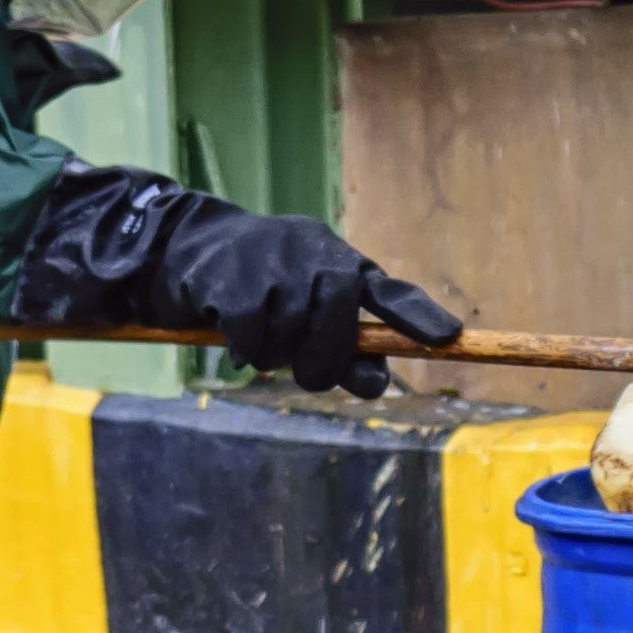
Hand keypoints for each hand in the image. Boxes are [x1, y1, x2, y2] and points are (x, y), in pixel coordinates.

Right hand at [7, 165, 456, 397]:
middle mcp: (315, 256)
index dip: (418, 317)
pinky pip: (254, 339)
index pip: (388, 292)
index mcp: (341, 262)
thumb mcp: (307, 307)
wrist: (184, 247)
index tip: (448, 338)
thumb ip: (345, 345)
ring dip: (276, 356)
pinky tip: (235, 336)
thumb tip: (377, 386)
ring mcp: (275, 264)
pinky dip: (246, 350)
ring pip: (293, 340)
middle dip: (325, 364)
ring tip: (261, 340)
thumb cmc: (260, 285)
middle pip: (340, 330)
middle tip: (304, 372)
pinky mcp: (235, 280)